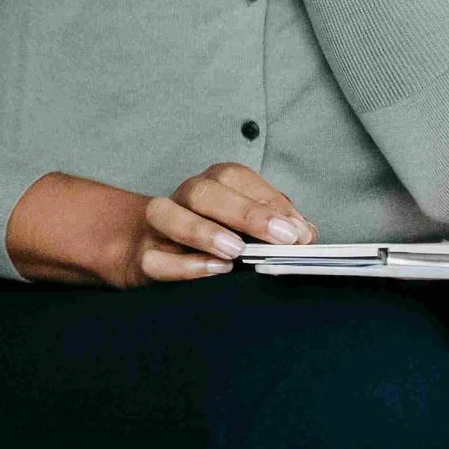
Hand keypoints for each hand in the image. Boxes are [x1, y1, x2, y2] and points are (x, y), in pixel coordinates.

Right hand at [125, 162, 319, 285]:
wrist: (154, 252)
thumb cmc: (216, 238)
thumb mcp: (249, 227)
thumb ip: (278, 226)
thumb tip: (304, 234)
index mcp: (211, 185)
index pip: (234, 178)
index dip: (267, 200)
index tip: (296, 230)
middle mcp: (182, 199)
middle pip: (203, 191)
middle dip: (244, 212)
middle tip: (281, 237)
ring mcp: (157, 227)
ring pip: (165, 213)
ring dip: (202, 231)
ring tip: (236, 251)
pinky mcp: (144, 257)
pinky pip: (154, 258)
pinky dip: (183, 265)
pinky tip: (213, 270)